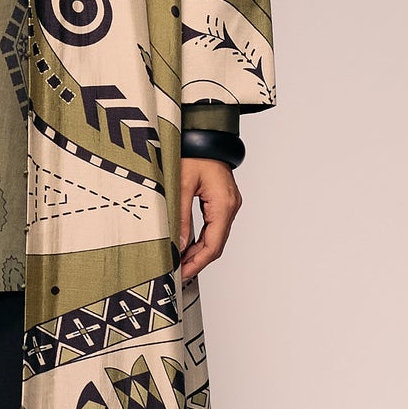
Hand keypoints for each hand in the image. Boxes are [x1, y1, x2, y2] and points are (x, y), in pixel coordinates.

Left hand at [177, 155, 241, 281]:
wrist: (206, 135)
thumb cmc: (194, 153)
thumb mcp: (181, 184)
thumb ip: (180, 216)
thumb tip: (179, 245)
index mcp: (223, 204)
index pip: (213, 244)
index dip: (197, 263)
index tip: (182, 273)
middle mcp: (230, 207)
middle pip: (216, 244)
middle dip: (197, 261)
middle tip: (177, 273)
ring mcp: (228, 205)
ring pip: (216, 237)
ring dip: (199, 252)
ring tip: (180, 263)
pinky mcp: (222, 202)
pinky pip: (214, 227)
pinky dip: (201, 239)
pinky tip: (187, 246)